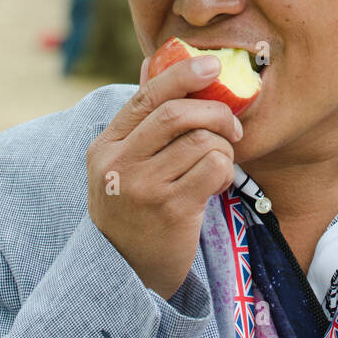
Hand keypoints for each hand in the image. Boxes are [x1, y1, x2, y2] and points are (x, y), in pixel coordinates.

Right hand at [87, 51, 242, 299]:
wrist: (126, 274)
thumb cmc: (131, 210)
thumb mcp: (121, 165)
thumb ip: (140, 119)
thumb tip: (154, 63)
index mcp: (105, 146)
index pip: (146, 97)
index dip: (182, 74)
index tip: (214, 64)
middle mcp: (119, 165)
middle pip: (176, 115)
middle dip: (215, 110)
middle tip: (232, 124)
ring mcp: (144, 189)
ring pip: (201, 141)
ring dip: (223, 146)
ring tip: (219, 162)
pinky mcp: (171, 211)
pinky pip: (213, 169)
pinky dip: (225, 169)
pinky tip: (218, 182)